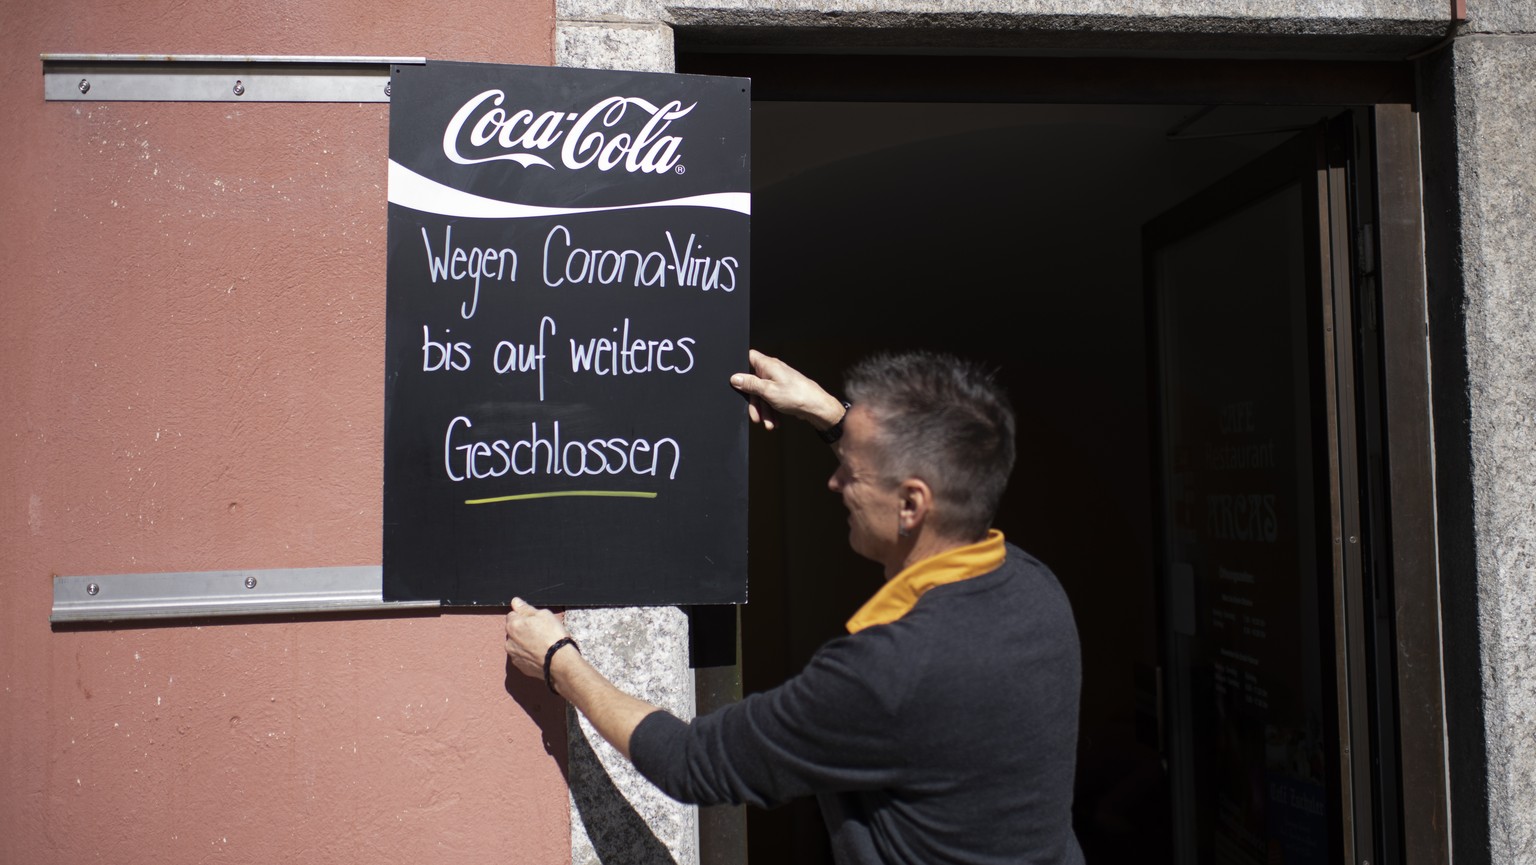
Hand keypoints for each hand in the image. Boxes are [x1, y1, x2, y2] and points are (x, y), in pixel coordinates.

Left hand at [505, 597, 571, 679]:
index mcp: (513, 625)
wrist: (560, 661)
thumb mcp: (543, 615)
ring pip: (517, 644)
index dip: (525, 616)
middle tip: (540, 631)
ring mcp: (514, 655)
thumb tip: (515, 601)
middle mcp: (509, 641)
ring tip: (541, 644)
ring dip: (525, 642)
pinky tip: (540, 653)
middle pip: (514, 630)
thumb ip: (526, 608)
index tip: (535, 620)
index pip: (513, 615)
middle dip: (523, 630)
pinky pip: (522, 656)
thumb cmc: (553, 636)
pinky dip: (528, 654)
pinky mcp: (520, 666)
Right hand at [729, 349, 845, 431]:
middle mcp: (773, 370)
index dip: (741, 367)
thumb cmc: (796, 395)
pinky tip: (774, 422)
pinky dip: (772, 411)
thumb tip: (735, 378)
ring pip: (763, 394)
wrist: (816, 407)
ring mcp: (779, 380)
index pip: (749, 357)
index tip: (736, 381)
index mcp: (768, 365)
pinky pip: (772, 399)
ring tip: (768, 424)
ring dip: (764, 411)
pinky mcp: (784, 390)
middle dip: (755, 402)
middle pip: (754, 383)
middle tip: (756, 417)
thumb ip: (750, 384)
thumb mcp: (767, 391)